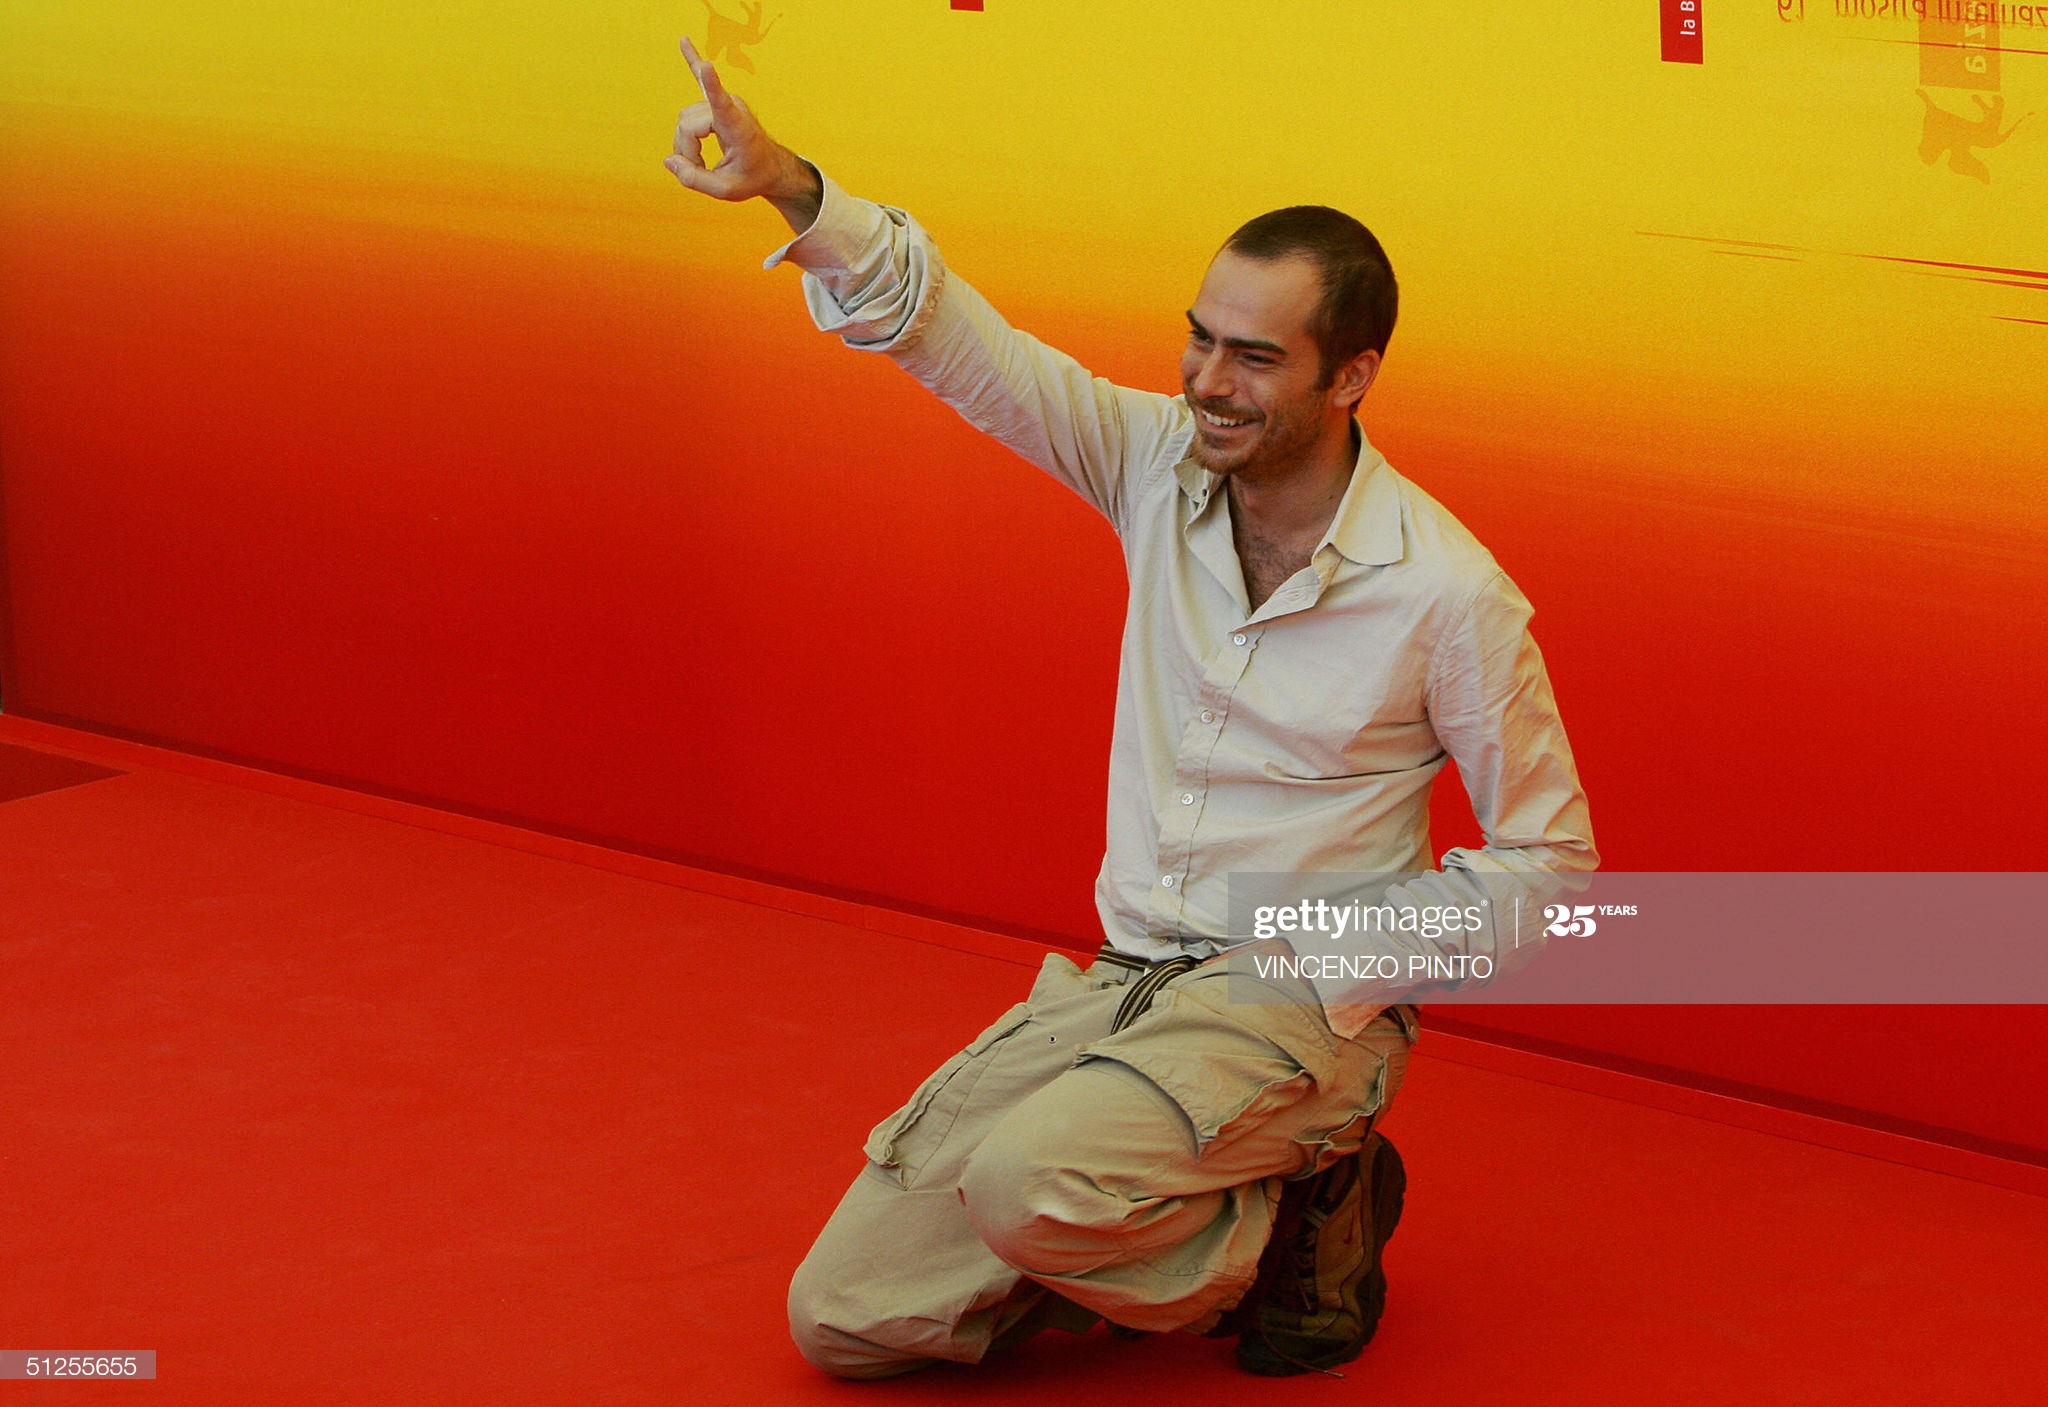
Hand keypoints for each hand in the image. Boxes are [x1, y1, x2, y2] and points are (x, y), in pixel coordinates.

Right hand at [665, 36, 820, 229]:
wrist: (770, 167)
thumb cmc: (751, 177)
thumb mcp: (725, 191)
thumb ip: (695, 179)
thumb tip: (670, 160)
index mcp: (738, 129)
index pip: (722, 105)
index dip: (712, 87)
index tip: (706, 66)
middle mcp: (731, 108)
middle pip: (687, 125)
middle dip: (686, 150)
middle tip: (701, 168)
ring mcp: (724, 102)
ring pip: (684, 120)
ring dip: (686, 144)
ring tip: (701, 159)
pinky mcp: (717, 100)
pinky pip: (701, 80)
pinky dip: (691, 60)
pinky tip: (683, 40)